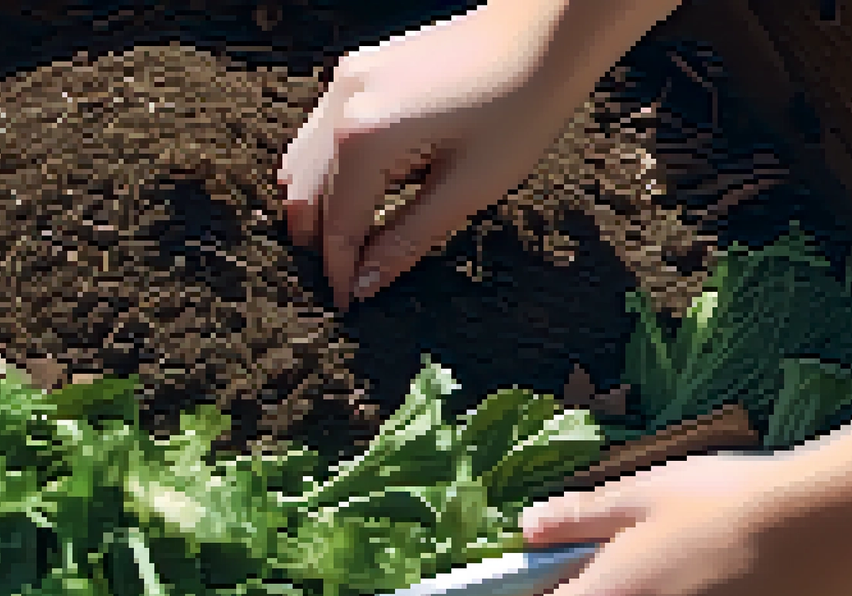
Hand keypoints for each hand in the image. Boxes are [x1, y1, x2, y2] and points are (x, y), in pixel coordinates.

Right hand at [278, 3, 591, 309]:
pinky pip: (323, 131)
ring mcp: (347, 80)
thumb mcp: (466, 189)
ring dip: (321, 206)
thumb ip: (406, 239)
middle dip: (323, 242)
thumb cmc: (520, 106)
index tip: (350, 304)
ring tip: (351, 243)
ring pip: (305, 160)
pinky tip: (359, 193)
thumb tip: (367, 282)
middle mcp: (343, 102)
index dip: (342, 271)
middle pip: (307, 193)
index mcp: (365, 136)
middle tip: (349, 280)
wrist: (546, 34)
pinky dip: (330, 169)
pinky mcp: (361, 69)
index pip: (337, 223)